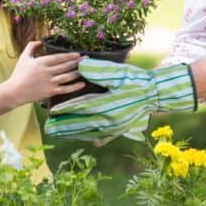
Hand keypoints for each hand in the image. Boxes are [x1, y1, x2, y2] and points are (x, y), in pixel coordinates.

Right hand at [5, 41, 83, 105]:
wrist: (14, 91)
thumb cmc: (19, 74)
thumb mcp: (24, 57)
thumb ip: (32, 46)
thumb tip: (41, 41)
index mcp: (41, 62)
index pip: (58, 57)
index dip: (69, 56)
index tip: (77, 54)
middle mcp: (46, 72)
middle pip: (65, 66)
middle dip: (76, 62)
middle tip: (86, 60)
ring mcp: (49, 82)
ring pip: (67, 77)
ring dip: (77, 73)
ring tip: (85, 69)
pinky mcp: (50, 92)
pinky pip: (65, 89)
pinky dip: (74, 86)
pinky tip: (82, 83)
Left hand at [45, 59, 196, 143]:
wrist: (156, 93)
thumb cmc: (136, 80)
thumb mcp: (118, 73)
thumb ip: (99, 71)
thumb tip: (81, 66)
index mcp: (107, 104)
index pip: (82, 108)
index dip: (66, 109)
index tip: (53, 111)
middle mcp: (110, 119)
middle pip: (82, 124)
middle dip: (65, 126)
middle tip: (50, 128)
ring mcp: (115, 126)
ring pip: (90, 132)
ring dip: (74, 134)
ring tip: (60, 134)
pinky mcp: (121, 129)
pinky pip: (103, 136)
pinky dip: (92, 138)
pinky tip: (85, 139)